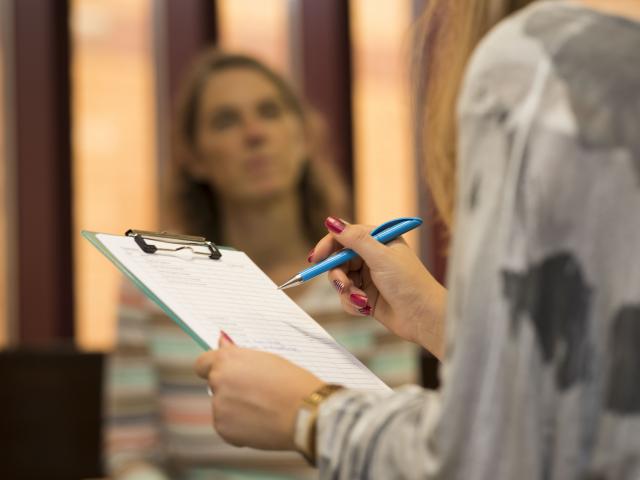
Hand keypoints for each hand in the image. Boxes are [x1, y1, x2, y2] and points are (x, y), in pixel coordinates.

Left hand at [194, 333, 324, 449]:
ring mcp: (219, 406)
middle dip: (230, 388)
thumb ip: (240, 355)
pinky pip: (228, 426)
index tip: (224, 373)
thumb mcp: (268, 360)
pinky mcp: (223, 429)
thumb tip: (221, 342)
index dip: (213, 368)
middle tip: (256, 393)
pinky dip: (240, 427)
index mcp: (228, 359)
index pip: (203, 363)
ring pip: (223, 406)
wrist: (305, 413)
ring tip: (265, 409)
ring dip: (236, 408)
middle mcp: (218, 380)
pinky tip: (262, 422)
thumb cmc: (293, 381)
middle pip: (216, 385)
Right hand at [312, 217, 446, 358]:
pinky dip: (352, 304)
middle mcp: (372, 256)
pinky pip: (346, 297)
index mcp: (378, 239)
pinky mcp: (366, 296)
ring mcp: (368, 276)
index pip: (344, 236)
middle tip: (343, 285)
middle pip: (338, 260)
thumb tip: (331, 220)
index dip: (328, 246)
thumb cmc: (409, 283)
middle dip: (338, 275)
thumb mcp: (380, 257)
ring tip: (360, 300)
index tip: (315, 258)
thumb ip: (354, 239)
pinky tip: (366, 308)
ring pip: (340, 280)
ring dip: (346, 292)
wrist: (423, 317)